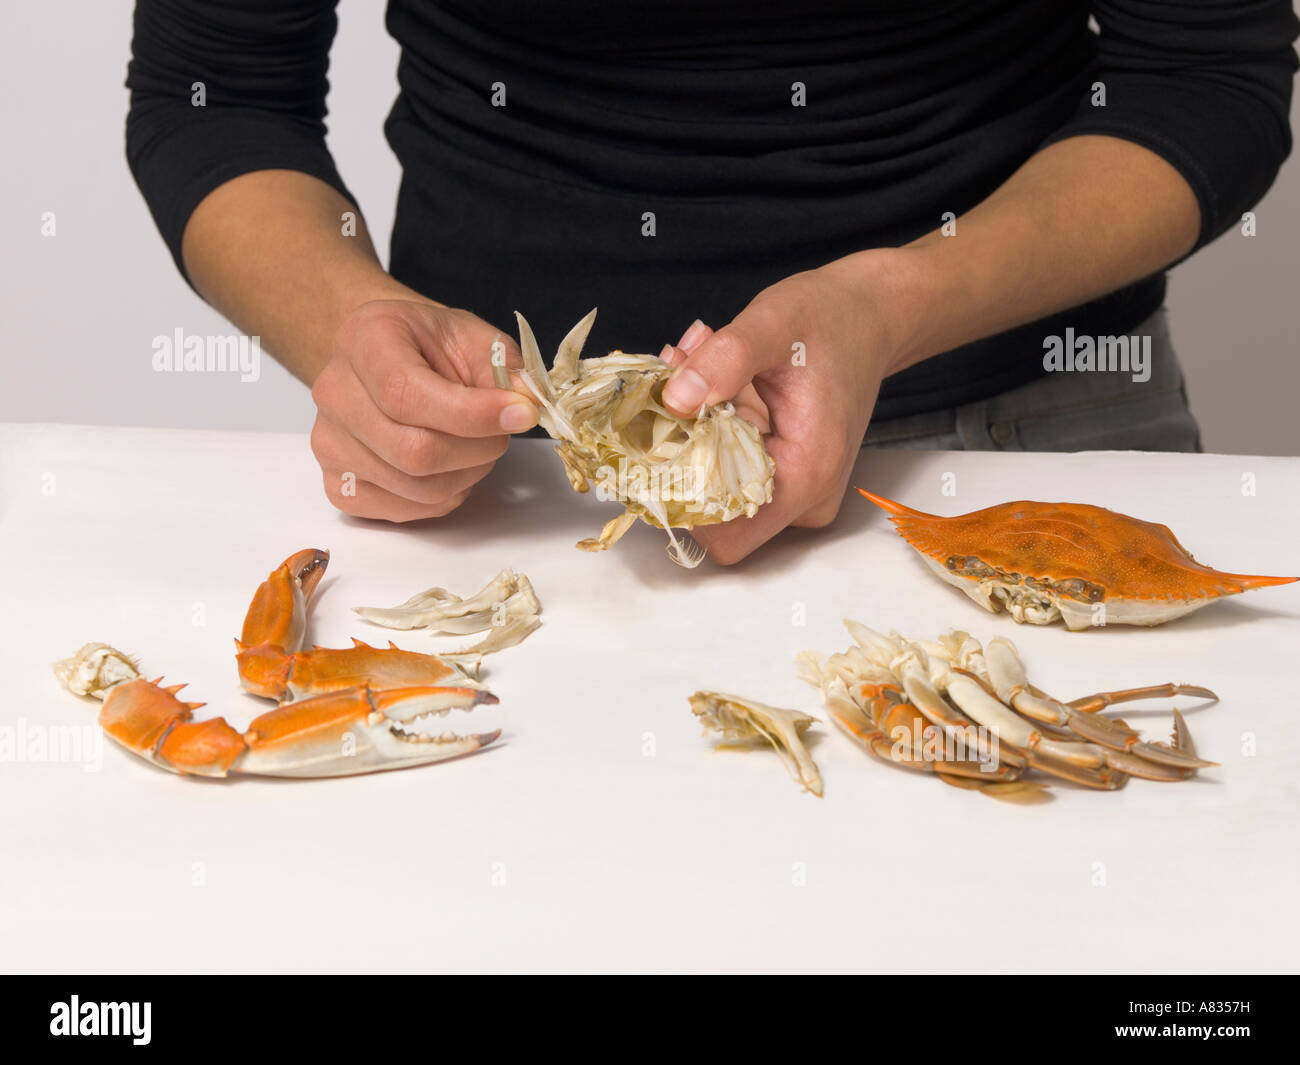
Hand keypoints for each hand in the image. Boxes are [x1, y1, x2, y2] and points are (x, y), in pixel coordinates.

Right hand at [310, 299, 537, 520]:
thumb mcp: (472, 337)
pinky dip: (444, 496)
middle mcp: (334, 393)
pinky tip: (451, 467)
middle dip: (479, 449)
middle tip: (502, 432)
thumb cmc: (429, 347)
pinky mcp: (337, 484)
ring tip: (477, 447)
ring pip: (416, 487)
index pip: (406, 394)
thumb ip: (504, 368)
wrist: (387, 360)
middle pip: (413, 451)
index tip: (520, 414)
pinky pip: (404, 509)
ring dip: (467, 474)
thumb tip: (529, 404)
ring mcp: (328, 444)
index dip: (472, 414)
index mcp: (363, 340)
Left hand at [660, 250, 913, 563]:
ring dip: (690, 431)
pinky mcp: (784, 473)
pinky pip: (729, 467)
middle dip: (679, 452)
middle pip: (713, 513)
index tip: (658, 443)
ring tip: (694, 364)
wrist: (867, 315)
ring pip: (716, 486)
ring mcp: (796, 490)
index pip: (725, 534)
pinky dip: (709, 426)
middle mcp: (805, 496)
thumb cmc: (831, 318)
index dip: (682, 501)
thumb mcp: (773, 323)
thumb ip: (724, 360)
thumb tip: (675, 400)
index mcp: (807, 472)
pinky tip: (708, 376)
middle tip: (672, 386)